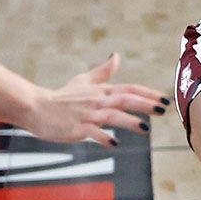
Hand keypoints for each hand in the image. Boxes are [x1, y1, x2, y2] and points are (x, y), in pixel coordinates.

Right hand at [21, 53, 169, 146]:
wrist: (35, 107)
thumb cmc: (61, 97)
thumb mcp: (83, 81)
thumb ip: (103, 72)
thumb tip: (116, 56)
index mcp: (101, 91)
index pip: (129, 89)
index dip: (148, 93)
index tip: (164, 99)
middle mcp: (97, 101)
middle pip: (125, 100)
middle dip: (145, 104)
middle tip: (163, 110)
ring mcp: (86, 115)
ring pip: (112, 115)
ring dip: (129, 121)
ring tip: (146, 129)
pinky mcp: (76, 128)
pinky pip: (92, 132)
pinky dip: (103, 137)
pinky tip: (114, 143)